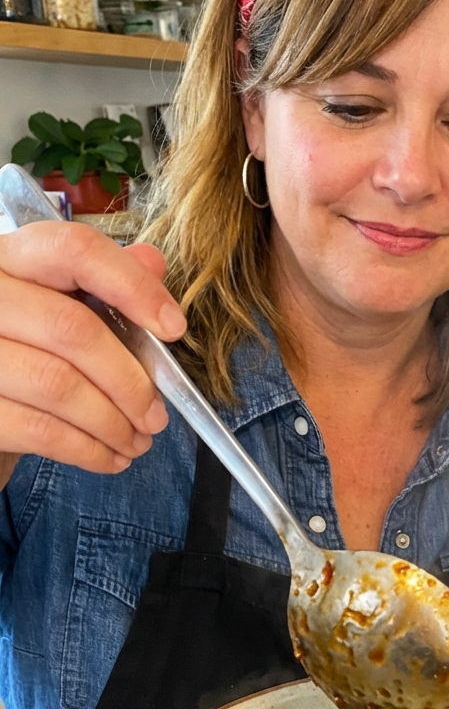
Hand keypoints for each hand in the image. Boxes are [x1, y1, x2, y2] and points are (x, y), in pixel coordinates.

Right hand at [0, 221, 185, 475]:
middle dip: (129, 380)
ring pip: (57, 384)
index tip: (173, 328)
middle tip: (157, 414)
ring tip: (138, 441)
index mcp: (10, 257)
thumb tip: (152, 262)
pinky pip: (38, 430)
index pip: (74, 250)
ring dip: (112, 422)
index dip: (132, 287)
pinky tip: (110, 457)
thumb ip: (102, 282)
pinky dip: (86, 450)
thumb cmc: (23, 348)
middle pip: (71, 329)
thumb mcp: (56, 306)